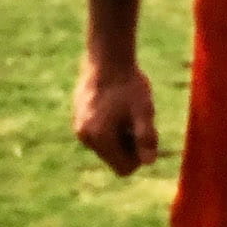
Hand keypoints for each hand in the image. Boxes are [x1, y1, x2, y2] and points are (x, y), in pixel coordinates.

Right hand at [73, 57, 157, 176]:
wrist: (107, 58)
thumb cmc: (129, 84)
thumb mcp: (144, 110)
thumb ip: (146, 138)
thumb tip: (149, 162)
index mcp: (101, 138)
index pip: (124, 169)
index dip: (138, 156)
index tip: (143, 133)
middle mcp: (85, 137)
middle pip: (114, 158)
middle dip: (128, 144)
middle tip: (135, 118)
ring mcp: (78, 127)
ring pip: (105, 146)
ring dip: (118, 135)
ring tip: (123, 110)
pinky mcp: (77, 117)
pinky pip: (97, 133)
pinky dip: (108, 126)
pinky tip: (113, 104)